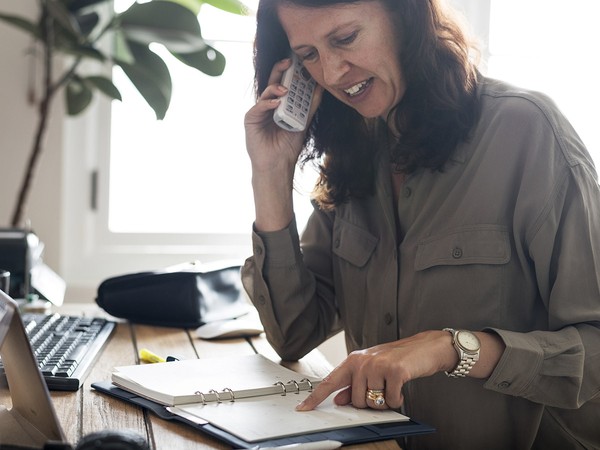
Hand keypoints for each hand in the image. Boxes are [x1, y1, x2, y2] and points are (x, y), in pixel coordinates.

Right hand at [244, 58, 322, 175]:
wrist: (277, 165)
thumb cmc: (288, 146)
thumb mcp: (302, 122)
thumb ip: (310, 106)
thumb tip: (320, 88)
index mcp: (280, 104)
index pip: (285, 83)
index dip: (291, 72)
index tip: (301, 62)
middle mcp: (268, 105)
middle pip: (273, 82)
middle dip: (280, 70)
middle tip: (290, 61)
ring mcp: (259, 111)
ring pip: (266, 92)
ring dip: (276, 88)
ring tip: (286, 89)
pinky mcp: (251, 119)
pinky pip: (259, 107)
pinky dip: (268, 103)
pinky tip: (277, 102)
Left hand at [296, 330, 504, 410]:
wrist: (424, 347)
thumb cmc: (397, 359)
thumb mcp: (372, 369)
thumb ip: (354, 385)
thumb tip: (338, 399)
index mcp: (353, 360)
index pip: (330, 381)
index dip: (316, 397)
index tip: (304, 408)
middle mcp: (362, 361)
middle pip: (357, 401)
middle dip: (371, 402)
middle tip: (383, 388)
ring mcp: (378, 365)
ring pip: (373, 403)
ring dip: (385, 401)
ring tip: (392, 386)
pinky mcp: (394, 371)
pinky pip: (390, 401)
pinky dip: (398, 400)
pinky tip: (401, 388)